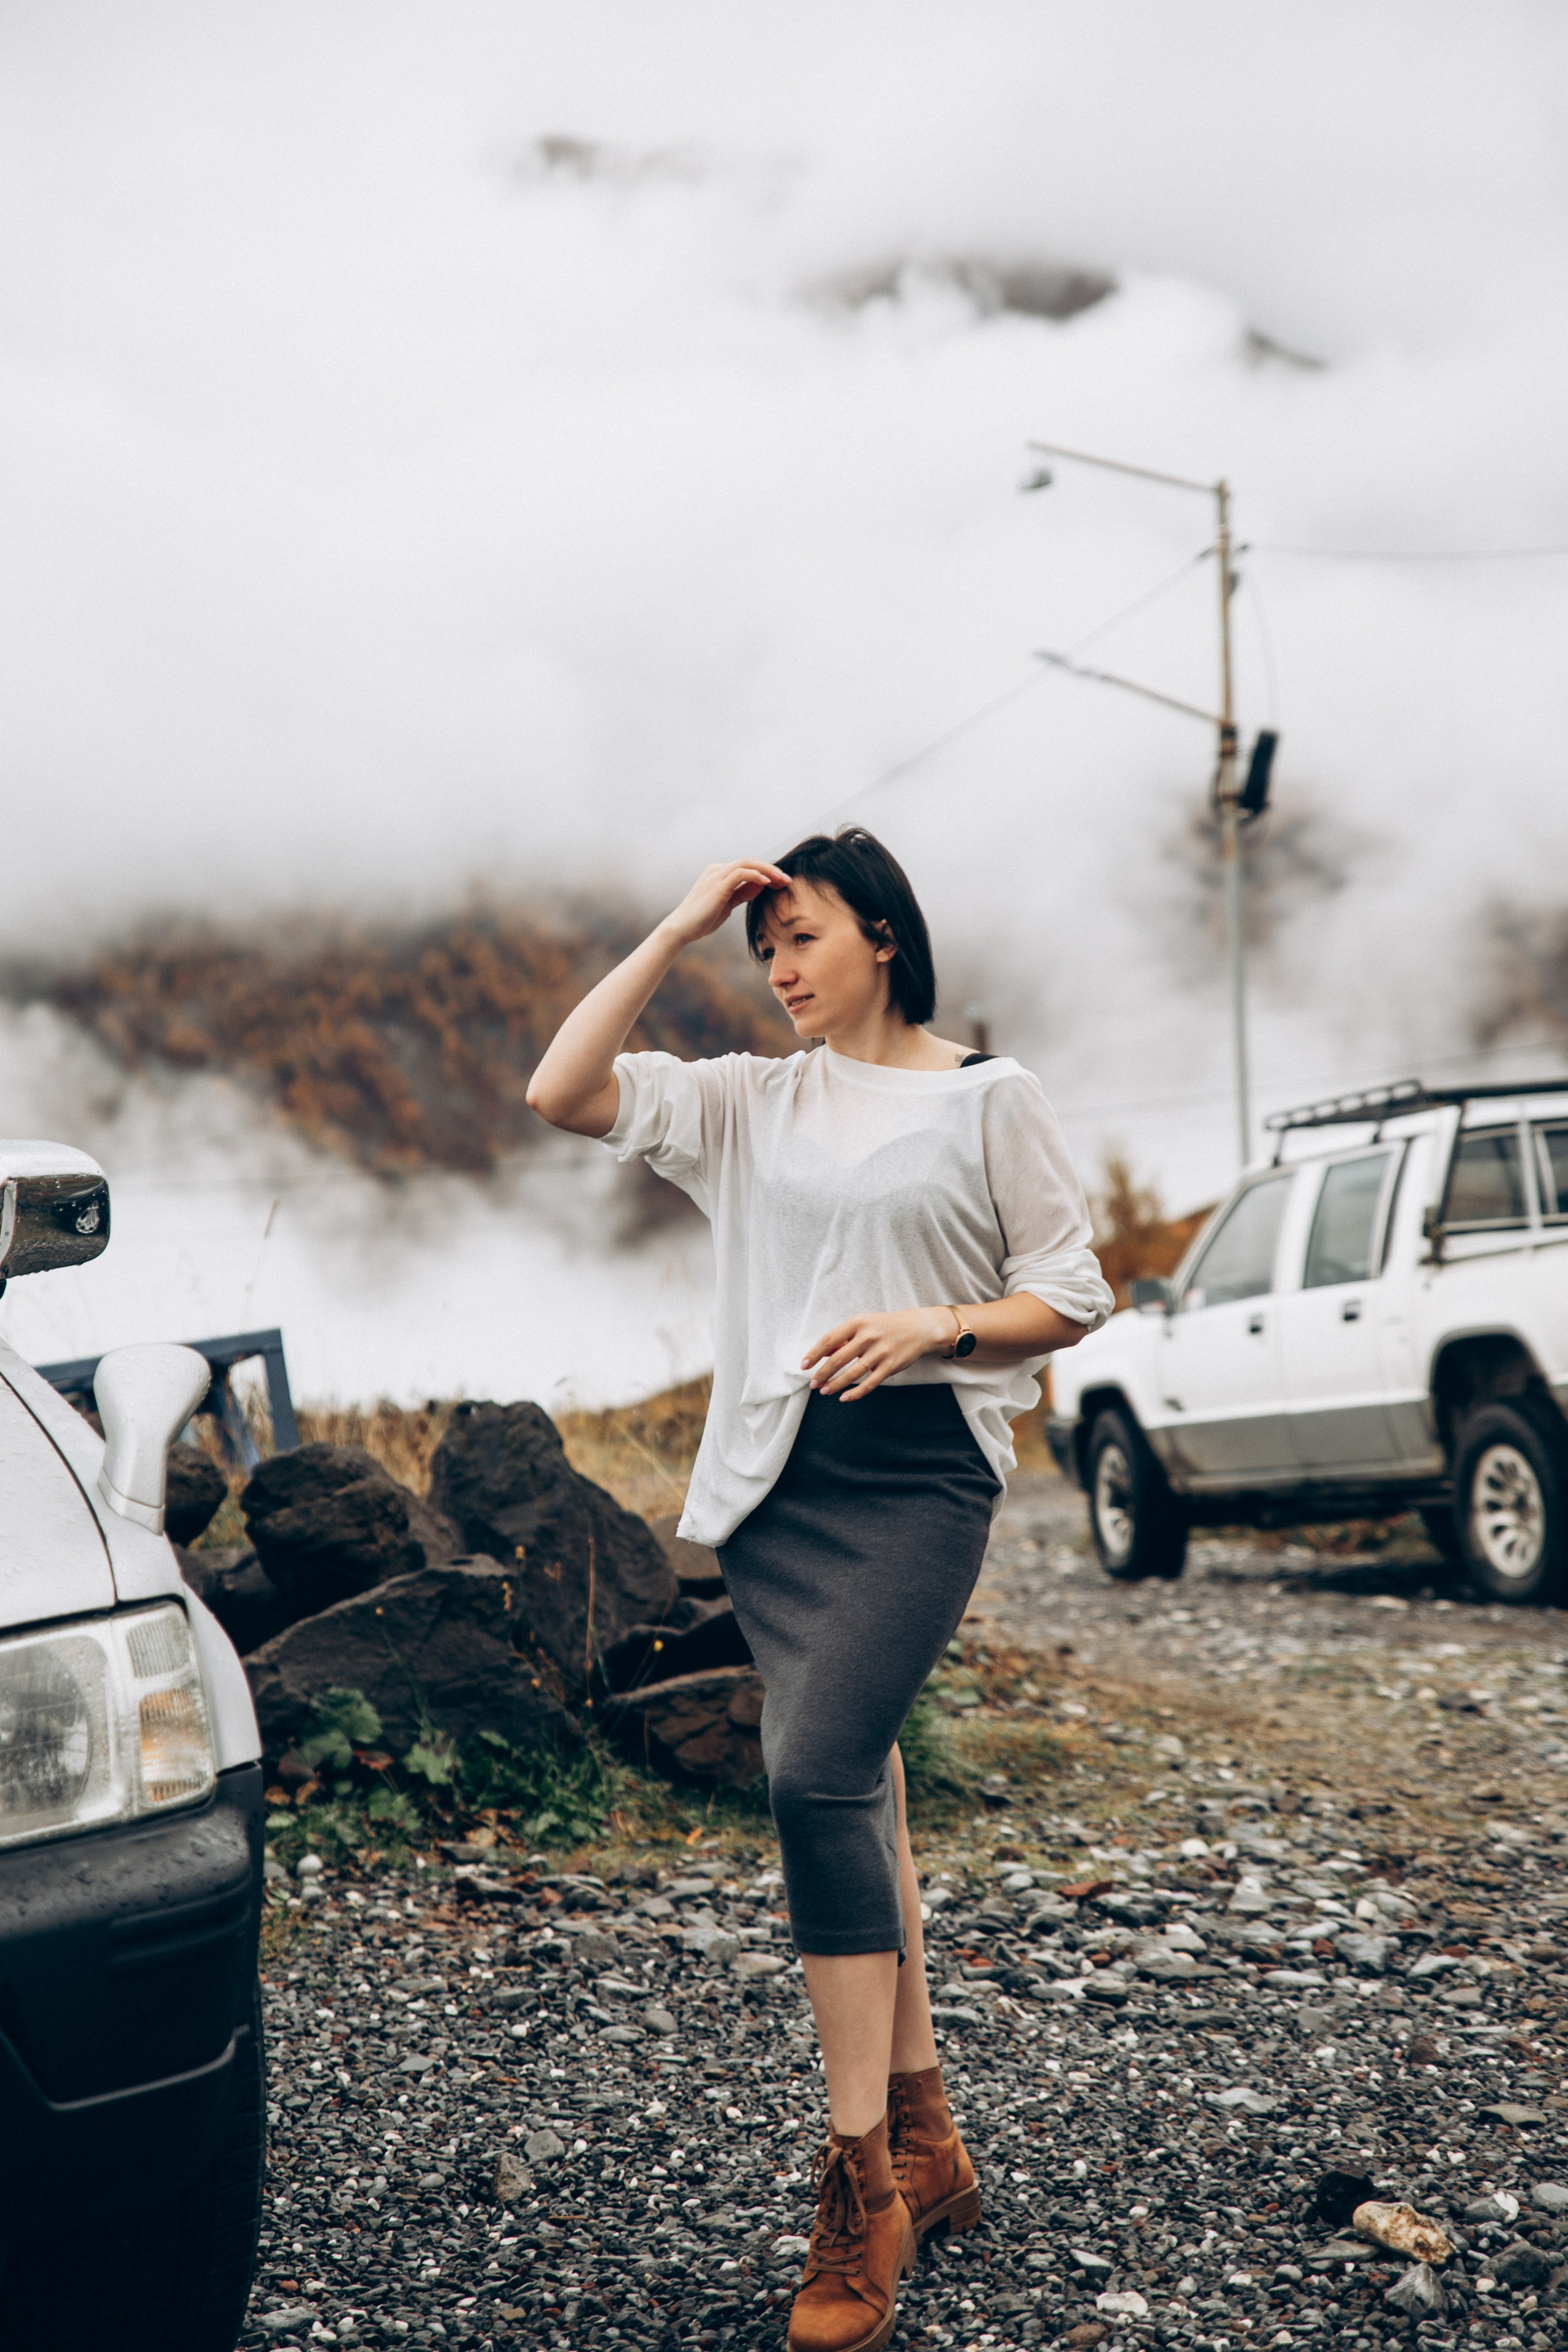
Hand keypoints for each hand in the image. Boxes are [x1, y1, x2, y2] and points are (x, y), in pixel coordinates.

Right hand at [661, 860, 791, 947]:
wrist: (681, 929)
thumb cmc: (702, 919)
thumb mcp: (727, 905)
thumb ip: (743, 893)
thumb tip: (762, 884)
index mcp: (718, 873)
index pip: (747, 867)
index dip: (767, 872)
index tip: (782, 883)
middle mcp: (717, 870)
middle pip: (750, 861)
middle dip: (771, 869)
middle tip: (788, 880)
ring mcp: (716, 876)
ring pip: (747, 863)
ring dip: (768, 871)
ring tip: (782, 881)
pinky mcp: (717, 885)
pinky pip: (741, 873)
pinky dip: (756, 876)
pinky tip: (767, 883)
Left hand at [803, 1307, 954, 1400]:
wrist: (919, 1328)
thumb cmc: (885, 1327)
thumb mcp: (863, 1325)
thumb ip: (843, 1339)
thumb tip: (820, 1354)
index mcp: (858, 1323)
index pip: (829, 1339)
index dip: (814, 1354)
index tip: (803, 1366)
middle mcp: (868, 1336)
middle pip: (838, 1359)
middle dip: (822, 1373)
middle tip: (812, 1384)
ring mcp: (880, 1352)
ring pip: (852, 1373)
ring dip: (835, 1384)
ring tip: (824, 1391)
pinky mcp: (890, 1366)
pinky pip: (869, 1383)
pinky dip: (855, 1393)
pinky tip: (844, 1398)